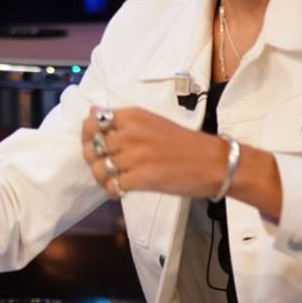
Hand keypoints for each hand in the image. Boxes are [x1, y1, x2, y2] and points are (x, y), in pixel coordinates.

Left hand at [80, 106, 229, 199]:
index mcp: (133, 116)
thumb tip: (92, 112)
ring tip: (114, 181)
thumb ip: (121, 120)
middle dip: (93, 160)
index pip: (93, 121)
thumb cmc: (184, 144)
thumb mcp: (151, 122)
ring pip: (99, 169)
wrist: (214, 162)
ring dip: (102, 178)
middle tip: (104, 167)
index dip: (87, 136)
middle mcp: (132, 132)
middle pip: (92, 147)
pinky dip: (113, 191)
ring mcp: (137, 155)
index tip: (92, 145)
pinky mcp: (143, 177)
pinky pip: (113, 185)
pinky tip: (122, 190)